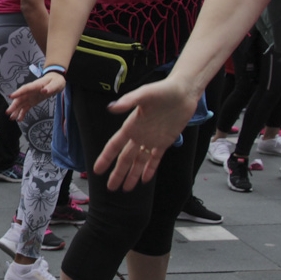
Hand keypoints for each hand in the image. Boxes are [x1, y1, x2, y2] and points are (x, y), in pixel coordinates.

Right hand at [6, 73, 64, 120]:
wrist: (56, 81)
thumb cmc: (56, 81)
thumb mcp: (56, 84)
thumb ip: (50, 88)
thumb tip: (44, 91)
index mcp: (35, 86)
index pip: (25, 89)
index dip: (18, 93)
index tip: (10, 97)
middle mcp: (30, 91)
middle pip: (20, 98)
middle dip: (13, 105)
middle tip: (8, 112)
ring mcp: (30, 96)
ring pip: (21, 104)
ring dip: (16, 111)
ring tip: (12, 118)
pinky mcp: (32, 101)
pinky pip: (25, 107)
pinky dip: (22, 113)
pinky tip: (19, 119)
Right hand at [93, 77, 199, 191]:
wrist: (184, 92)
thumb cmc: (163, 90)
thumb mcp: (144, 94)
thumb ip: (128, 101)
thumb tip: (111, 108)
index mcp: (131, 126)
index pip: (114, 146)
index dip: (105, 158)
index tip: (97, 170)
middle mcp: (139, 135)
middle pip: (125, 159)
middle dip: (118, 173)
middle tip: (110, 188)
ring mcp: (151, 140)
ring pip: (139, 162)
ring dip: (132, 175)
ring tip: (126, 189)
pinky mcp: (165, 142)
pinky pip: (155, 159)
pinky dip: (149, 169)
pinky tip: (144, 180)